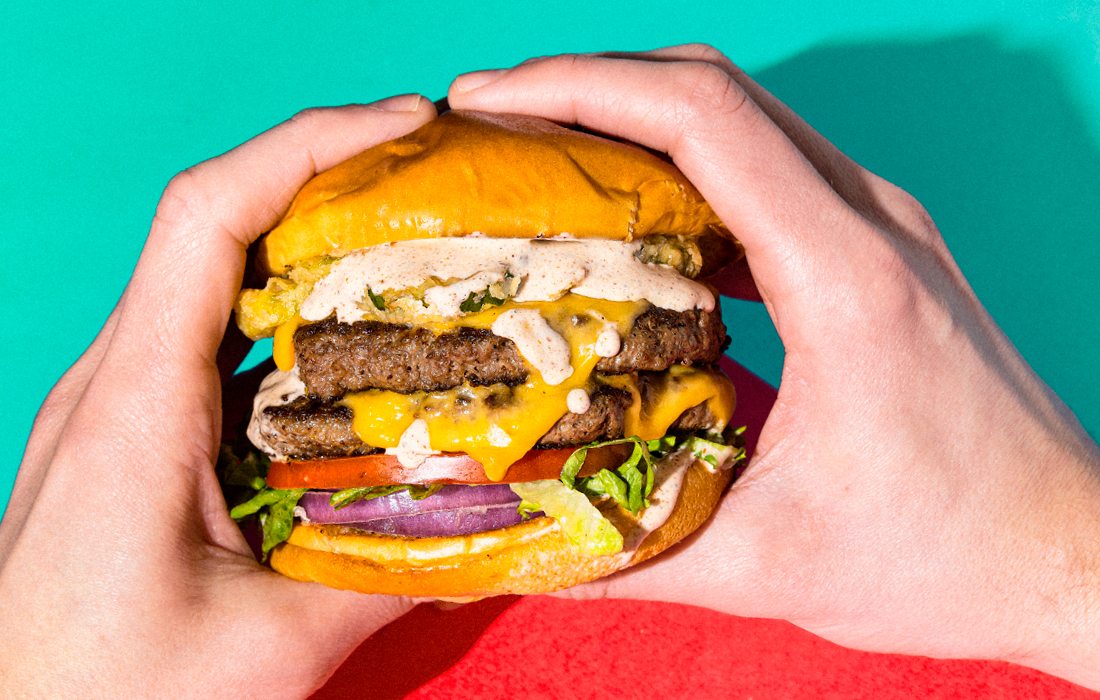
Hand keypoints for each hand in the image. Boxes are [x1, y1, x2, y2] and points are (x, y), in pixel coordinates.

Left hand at [0, 95, 436, 696]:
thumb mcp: (268, 649)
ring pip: (216, 279)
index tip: (405, 126)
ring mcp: (119, 403)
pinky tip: (356, 347)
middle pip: (218, 225)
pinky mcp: (134, 434)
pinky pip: (213, 340)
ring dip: (312, 245)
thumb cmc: (101, 699)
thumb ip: (388, 576)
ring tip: (414, 246)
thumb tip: (495, 528)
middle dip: (328, 177)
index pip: (207, 217)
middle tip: (436, 180)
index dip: (306, 146)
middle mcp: (116, 379)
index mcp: (135, 404)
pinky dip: (291, 316)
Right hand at [449, 45, 1099, 687]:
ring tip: (544, 156)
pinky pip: (771, 170)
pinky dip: (687, 167)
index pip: (700, 118)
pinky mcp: (884, 253)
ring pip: (745, 119)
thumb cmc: (947, 554)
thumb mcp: (769, 565)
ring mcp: (885, 229)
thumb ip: (627, 556)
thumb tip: (514, 544)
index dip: (579, 88)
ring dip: (638, 117)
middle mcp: (872, 225)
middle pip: (715, 90)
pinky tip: (634, 218)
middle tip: (492, 124)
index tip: (487, 102)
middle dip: (588, 86)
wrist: (1068, 551)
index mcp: (844, 279)